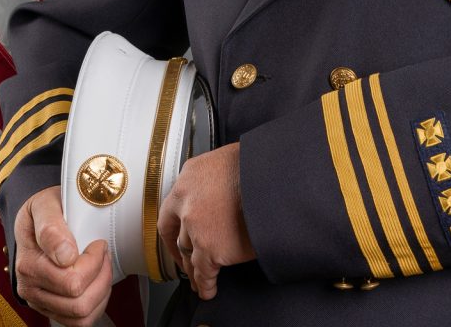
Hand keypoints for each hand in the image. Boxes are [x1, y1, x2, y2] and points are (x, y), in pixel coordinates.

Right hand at [13, 185, 111, 326]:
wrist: (35, 217)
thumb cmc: (43, 210)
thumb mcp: (44, 205)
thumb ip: (51, 227)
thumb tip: (65, 255)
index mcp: (29, 264)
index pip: (72, 281)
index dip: (94, 261)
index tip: (97, 242)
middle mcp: (30, 287)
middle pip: (78, 302)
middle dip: (100, 275)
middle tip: (102, 252)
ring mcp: (40, 301)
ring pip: (81, 315)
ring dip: (101, 290)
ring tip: (101, 266)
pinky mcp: (51, 308)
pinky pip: (79, 321)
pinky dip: (96, 304)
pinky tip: (96, 281)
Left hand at [158, 142, 254, 299]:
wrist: (277, 179)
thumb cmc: (261, 167)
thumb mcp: (232, 159)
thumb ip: (218, 175)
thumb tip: (224, 187)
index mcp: (192, 174)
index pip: (173, 204)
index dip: (175, 225)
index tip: (177, 236)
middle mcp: (186, 200)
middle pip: (177, 234)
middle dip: (180, 251)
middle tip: (185, 261)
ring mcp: (195, 226)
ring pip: (189, 255)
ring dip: (193, 270)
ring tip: (200, 279)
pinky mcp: (210, 248)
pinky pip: (204, 273)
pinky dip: (205, 284)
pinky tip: (209, 290)